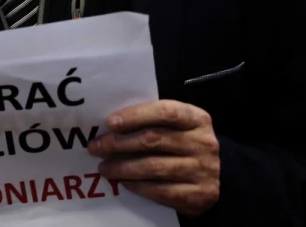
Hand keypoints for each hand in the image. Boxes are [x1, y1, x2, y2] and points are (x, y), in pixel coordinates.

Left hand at [88, 100, 219, 215]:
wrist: (210, 175)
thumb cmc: (181, 144)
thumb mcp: (173, 126)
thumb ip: (150, 121)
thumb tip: (110, 126)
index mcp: (196, 119)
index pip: (165, 112)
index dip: (135, 116)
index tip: (110, 123)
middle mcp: (204, 143)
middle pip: (153, 139)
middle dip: (118, 143)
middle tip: (96, 148)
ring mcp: (205, 170)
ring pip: (154, 167)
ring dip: (123, 168)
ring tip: (104, 168)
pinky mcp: (201, 195)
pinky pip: (162, 191)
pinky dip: (138, 186)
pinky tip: (124, 182)